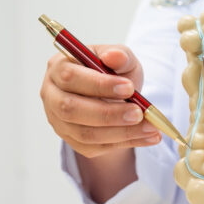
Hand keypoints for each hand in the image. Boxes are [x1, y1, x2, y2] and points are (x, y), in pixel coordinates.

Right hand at [40, 45, 161, 157]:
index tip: (128, 88)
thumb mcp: (121, 59)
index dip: (98, 84)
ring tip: (150, 128)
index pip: (71, 77)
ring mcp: (60, 122)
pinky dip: (126, 143)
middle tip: (139, 113)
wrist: (115, 97)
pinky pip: (97, 147)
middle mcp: (52, 96)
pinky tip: (148, 137)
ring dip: (121, 132)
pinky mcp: (73, 141)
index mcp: (58, 68)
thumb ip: (120, 55)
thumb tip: (114, 56)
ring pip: (85, 133)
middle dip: (108, 114)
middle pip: (71, 109)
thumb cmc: (113, 73)